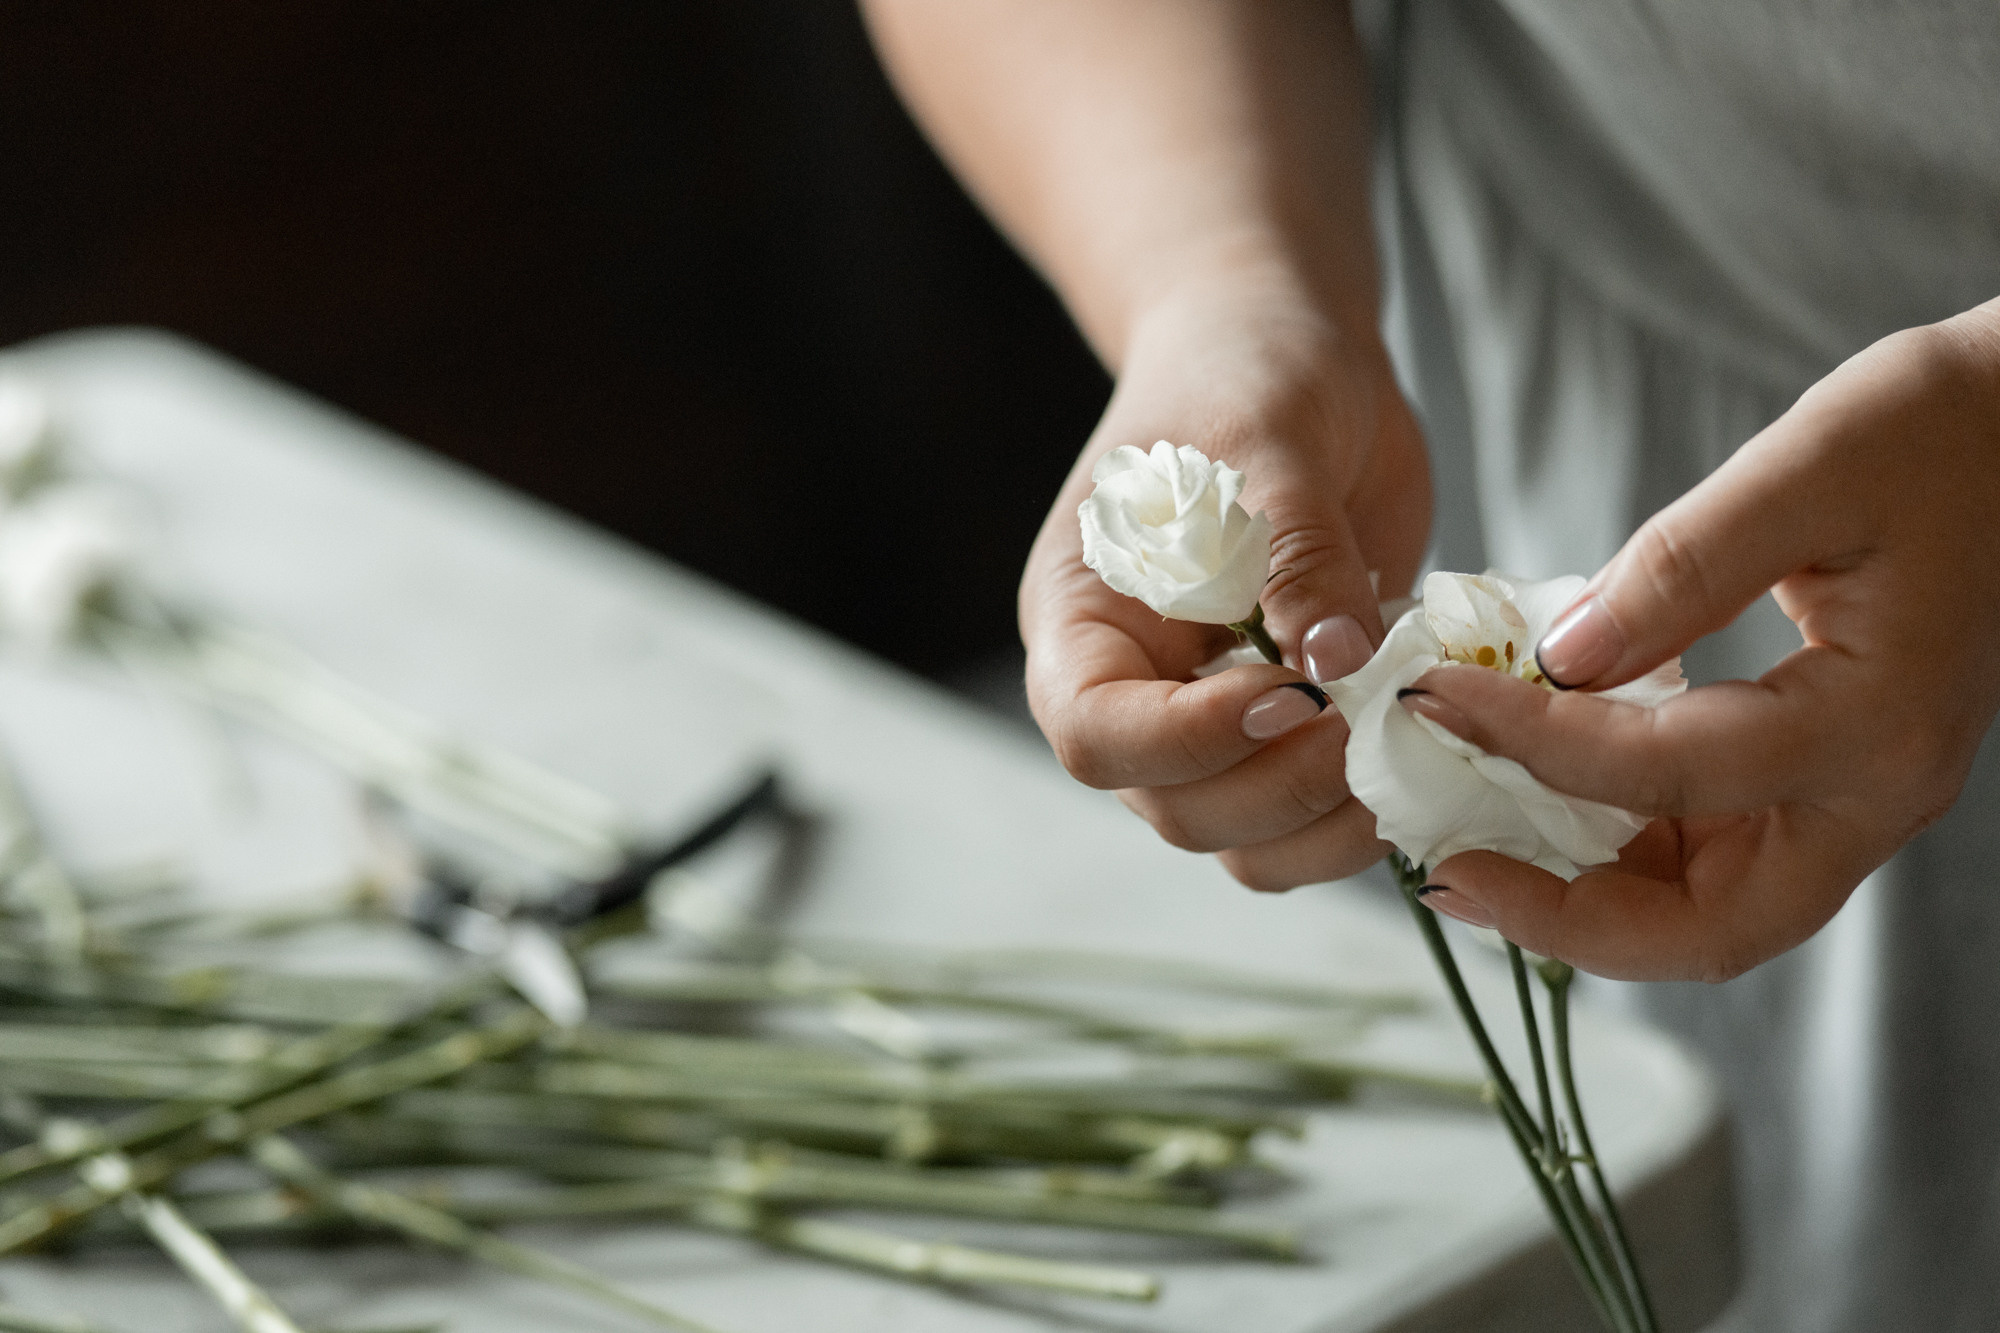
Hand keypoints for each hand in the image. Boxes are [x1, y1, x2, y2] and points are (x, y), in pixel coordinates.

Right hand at [1023, 284, 1430, 888]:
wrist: (1289, 356)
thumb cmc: (1244, 376)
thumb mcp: (1268, 439)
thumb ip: (1296, 551)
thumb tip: (1335, 657)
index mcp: (1083, 623)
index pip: (1095, 734)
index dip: (1188, 739)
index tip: (1290, 692)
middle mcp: (1135, 691)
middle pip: (1178, 807)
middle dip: (1283, 786)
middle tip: (1376, 721)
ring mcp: (1214, 720)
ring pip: (1249, 838)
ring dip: (1333, 820)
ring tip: (1409, 741)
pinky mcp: (1291, 730)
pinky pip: (1315, 817)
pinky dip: (1372, 805)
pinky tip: (1426, 743)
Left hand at [1402, 300, 1999, 980]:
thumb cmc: (1942, 431)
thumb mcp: (1808, 467)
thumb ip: (1682, 568)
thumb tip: (1558, 659)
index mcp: (1876, 728)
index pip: (1665, 774)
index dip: (1531, 741)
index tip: (1431, 696)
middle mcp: (1873, 795)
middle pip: (1712, 931)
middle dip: (1569, 920)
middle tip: (1450, 877)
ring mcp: (1854, 799)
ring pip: (1710, 909)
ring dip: (1587, 897)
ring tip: (1472, 848)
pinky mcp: (1827, 777)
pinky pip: (1717, 852)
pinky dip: (1623, 847)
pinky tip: (1541, 795)